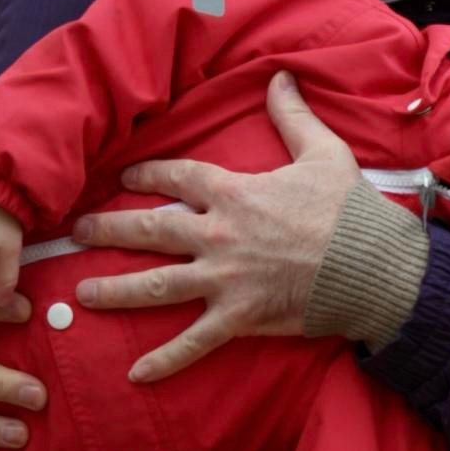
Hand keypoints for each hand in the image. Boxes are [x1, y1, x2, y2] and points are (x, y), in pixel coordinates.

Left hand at [69, 72, 361, 383]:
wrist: (373, 267)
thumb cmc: (350, 210)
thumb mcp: (323, 152)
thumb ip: (293, 116)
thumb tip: (280, 76)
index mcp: (234, 193)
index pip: (176, 179)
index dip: (146, 176)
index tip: (124, 180)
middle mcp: (218, 235)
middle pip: (149, 231)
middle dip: (107, 231)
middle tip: (75, 234)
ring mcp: (224, 279)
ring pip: (155, 285)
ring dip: (115, 291)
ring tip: (82, 294)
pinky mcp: (238, 317)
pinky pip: (193, 341)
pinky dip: (165, 360)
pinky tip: (136, 374)